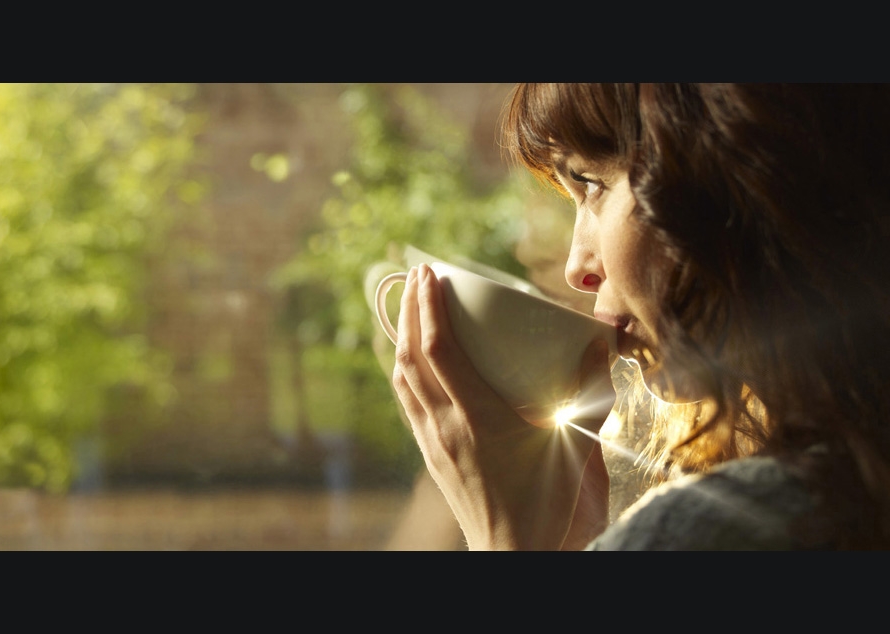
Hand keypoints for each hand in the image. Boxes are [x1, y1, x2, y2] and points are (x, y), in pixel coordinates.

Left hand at [391, 264, 614, 549]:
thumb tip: (599, 342)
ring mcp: (434, 443)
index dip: (429, 306)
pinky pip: (407, 402)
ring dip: (402, 336)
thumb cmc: (550, 506)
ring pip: (402, 379)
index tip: (429, 272)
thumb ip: (591, 392)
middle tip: (415, 275)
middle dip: (409, 310)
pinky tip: (415, 360)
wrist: (517, 556)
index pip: (440, 349)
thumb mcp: (579, 446)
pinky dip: (405, 370)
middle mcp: (446, 426)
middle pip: (411, 356)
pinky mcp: (431, 456)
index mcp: (479, 418)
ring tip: (410, 308)